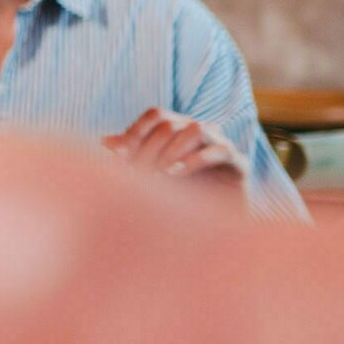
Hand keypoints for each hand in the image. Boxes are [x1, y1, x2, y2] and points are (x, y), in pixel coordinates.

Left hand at [103, 109, 247, 185]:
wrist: (210, 229)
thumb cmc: (176, 198)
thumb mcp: (148, 176)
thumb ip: (130, 158)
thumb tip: (104, 141)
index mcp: (179, 130)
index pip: (156, 115)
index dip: (136, 131)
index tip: (118, 156)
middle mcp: (201, 132)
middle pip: (171, 124)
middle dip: (149, 148)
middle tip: (137, 173)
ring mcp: (221, 145)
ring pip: (196, 129)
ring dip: (172, 150)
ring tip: (158, 173)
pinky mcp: (239, 164)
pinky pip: (221, 150)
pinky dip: (194, 160)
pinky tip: (175, 175)